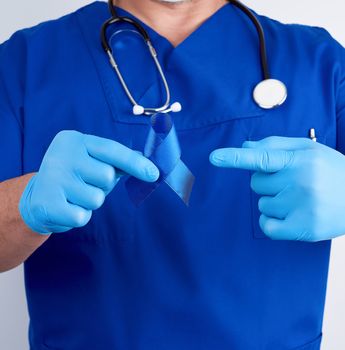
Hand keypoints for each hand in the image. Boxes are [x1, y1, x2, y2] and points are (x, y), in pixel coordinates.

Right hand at [19, 130, 159, 234]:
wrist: (37, 196)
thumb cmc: (75, 177)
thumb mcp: (93, 161)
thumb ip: (118, 161)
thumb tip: (148, 162)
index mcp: (74, 140)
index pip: (112, 150)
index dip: (135, 163)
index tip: (154, 174)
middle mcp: (61, 155)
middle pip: (106, 176)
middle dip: (102, 186)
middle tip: (85, 184)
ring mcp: (52, 179)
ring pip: (96, 199)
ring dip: (90, 202)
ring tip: (74, 196)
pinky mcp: (48, 204)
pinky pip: (83, 216)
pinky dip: (79, 216)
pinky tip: (66, 207)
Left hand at [210, 136, 344, 241]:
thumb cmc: (332, 171)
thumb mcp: (309, 150)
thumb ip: (275, 146)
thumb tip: (245, 146)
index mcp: (301, 159)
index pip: (262, 157)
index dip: (235, 157)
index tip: (214, 158)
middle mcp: (301, 182)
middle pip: (256, 183)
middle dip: (268, 182)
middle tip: (293, 182)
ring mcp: (302, 207)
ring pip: (261, 204)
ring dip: (273, 202)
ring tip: (299, 199)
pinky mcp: (303, 229)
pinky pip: (267, 226)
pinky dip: (272, 222)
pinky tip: (290, 216)